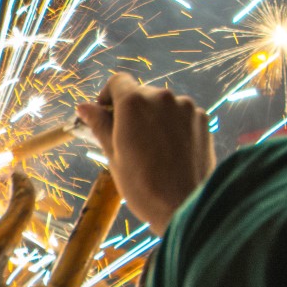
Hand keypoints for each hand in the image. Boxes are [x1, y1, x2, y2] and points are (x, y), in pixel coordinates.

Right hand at [78, 72, 213, 234]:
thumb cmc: (142, 185)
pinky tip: (171, 151)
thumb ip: (100, 125)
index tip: (106, 115)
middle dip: (132, 110)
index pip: (118, 81)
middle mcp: (162, 97)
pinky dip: (173, 126)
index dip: (109, 96)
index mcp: (134, 103)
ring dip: (154, 118)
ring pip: (163, 104)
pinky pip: (181, 114)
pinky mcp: (202, 118)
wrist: (184, 205)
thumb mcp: (113, 155)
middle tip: (129, 140)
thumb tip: (84, 107)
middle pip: (141, 93)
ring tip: (153, 149)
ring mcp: (185, 106)